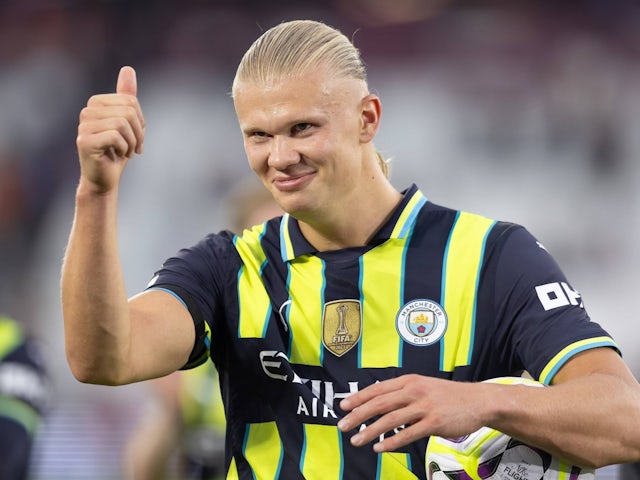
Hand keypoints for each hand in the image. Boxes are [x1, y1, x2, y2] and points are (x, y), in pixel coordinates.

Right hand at [76, 66, 144, 193]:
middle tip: (134, 147)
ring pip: (123, 123)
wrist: (105, 178)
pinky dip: (124, 148)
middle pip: (128, 111)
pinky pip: (116, 136)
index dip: (140, 121)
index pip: (131, 102)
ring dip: (132, 142)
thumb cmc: (117, 151)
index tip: (136, 137)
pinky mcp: (84, 141)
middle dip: (138, 133)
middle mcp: (86, 111)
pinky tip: (117, 155)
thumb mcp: (127, 122)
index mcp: (96, 103)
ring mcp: (83, 126)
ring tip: (126, 151)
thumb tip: (128, 68)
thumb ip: (126, 97)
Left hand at [337, 374, 490, 452]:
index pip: (377, 389)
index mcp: (409, 381)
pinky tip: (379, 447)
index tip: (343, 406)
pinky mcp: (434, 423)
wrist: (478, 401)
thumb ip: (402, 392)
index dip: (358, 398)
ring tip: (356, 440)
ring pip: (390, 419)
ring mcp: (424, 406)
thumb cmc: (448, 396)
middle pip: (379, 403)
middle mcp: (414, 391)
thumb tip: (379, 401)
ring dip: (370, 430)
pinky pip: (408, 433)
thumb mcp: (423, 386)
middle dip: (358, 415)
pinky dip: (391, 441)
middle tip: (342, 425)